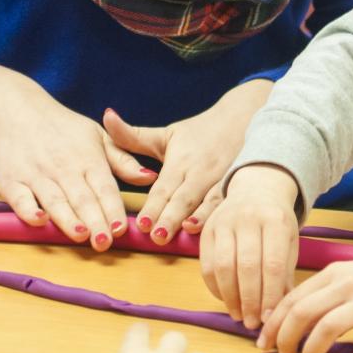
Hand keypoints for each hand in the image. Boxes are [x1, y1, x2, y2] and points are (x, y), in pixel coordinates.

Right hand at [0, 58, 155, 251]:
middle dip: (94, 221)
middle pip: (82, 198)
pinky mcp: (11, 181)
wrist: (14, 109)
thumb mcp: (96, 136)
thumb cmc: (61, 127)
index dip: (113, 208)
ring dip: (67, 219)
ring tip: (81, 235)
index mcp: (87, 158)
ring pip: (55, 200)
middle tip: (105, 243)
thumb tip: (150, 178)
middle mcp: (63, 167)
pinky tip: (39, 220)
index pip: (104, 187)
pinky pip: (20, 199)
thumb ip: (122, 160)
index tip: (121, 229)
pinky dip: (28, 210)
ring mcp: (36, 175)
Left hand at [105, 79, 272, 245]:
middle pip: (185, 197)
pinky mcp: (241, 186)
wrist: (246, 117)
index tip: (142, 223)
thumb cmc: (201, 132)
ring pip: (211, 202)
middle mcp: (202, 172)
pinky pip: (232, 204)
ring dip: (200, 217)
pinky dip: (224, 216)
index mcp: (182, 161)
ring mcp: (224, 179)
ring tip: (187, 231)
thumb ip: (134, 136)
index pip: (164, 187)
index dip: (154, 205)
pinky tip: (219, 230)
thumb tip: (106, 116)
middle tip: (158, 236)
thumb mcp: (167, 134)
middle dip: (171, 216)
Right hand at [199, 164, 300, 330]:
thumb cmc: (277, 220)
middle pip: (247, 267)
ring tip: (239, 316)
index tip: (270, 318)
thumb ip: (285, 273)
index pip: (273, 264)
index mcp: (276, 220)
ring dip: (230, 297)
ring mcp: (225, 221)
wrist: (257, 186)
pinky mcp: (207, 228)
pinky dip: (215, 287)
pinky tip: (226, 300)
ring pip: (223, 266)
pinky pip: (206, 264)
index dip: (270, 295)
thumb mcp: (290, 240)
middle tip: (253, 323)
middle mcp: (249, 218)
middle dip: (250, 300)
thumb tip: (279, 310)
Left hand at [259, 239, 352, 352]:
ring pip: (328, 328)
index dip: (273, 324)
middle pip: (303, 312)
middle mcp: (348, 284)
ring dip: (312, 352)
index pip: (292, 299)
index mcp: (334, 274)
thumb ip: (327, 294)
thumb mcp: (352, 277)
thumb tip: (294, 321)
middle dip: (285, 339)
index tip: (263, 344)